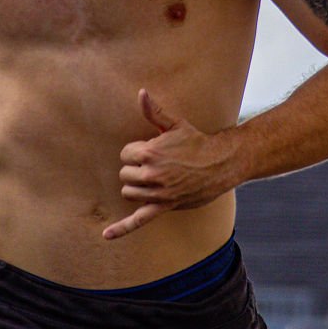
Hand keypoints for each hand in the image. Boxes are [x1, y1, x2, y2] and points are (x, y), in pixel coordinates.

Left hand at [103, 90, 238, 240]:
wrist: (220, 164)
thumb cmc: (196, 142)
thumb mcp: (174, 124)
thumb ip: (153, 111)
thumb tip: (140, 92)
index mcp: (150, 153)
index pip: (125, 154)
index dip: (137, 151)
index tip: (153, 150)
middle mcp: (151, 174)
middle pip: (125, 174)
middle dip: (136, 168)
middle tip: (156, 164)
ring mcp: (157, 193)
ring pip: (129, 192)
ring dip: (136, 186)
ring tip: (153, 179)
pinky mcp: (163, 207)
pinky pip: (138, 220)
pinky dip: (121, 229)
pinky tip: (106, 235)